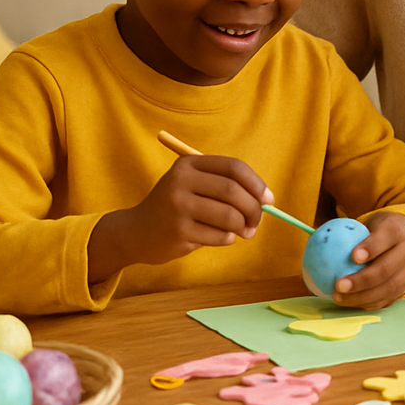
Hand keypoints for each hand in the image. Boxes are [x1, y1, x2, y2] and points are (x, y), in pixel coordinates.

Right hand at [89, 155, 270, 280]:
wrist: (136, 232)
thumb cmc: (176, 206)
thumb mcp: (193, 185)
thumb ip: (226, 186)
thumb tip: (266, 200)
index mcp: (188, 164)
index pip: (233, 167)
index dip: (256, 183)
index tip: (268, 199)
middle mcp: (180, 182)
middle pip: (233, 192)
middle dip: (253, 209)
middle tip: (257, 221)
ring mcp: (178, 207)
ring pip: (229, 217)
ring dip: (243, 227)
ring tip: (242, 231)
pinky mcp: (178, 232)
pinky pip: (219, 236)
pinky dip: (228, 239)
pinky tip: (220, 237)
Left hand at [332, 213, 404, 308]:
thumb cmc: (383, 231)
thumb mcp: (373, 223)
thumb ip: (353, 232)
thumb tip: (317, 239)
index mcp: (398, 230)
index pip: (387, 237)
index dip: (371, 247)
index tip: (353, 256)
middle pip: (387, 268)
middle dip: (362, 280)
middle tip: (338, 285)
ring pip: (389, 288)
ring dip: (362, 296)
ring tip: (339, 297)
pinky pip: (388, 299)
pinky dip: (368, 303)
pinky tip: (350, 302)